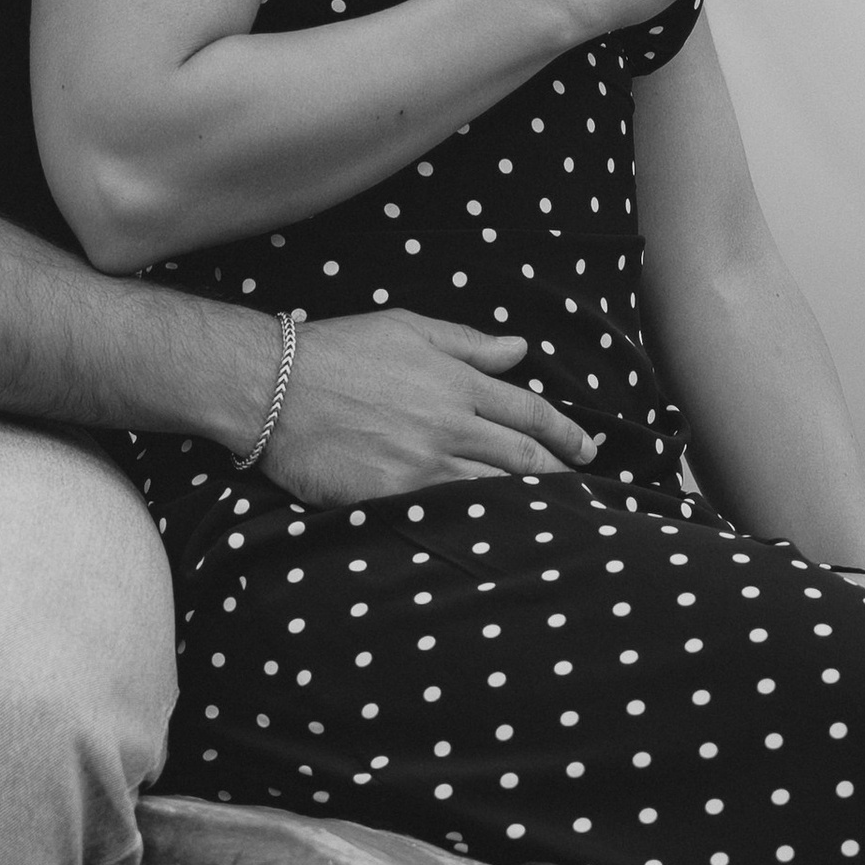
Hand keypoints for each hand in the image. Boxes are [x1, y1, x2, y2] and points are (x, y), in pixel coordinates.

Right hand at [261, 313, 598, 504]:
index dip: (566, 432)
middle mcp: (449, 422)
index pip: (528, 411)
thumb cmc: (339, 350)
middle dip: (562, 474)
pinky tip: (500, 536)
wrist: (276, 386)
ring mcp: (424, 464)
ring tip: (558, 519)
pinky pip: (452, 515)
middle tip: (587, 490)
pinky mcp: (396, 496)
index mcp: (456, 379)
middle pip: (523, 457)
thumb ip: (468, 343)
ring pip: (495, 491)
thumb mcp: (407, 328)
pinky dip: (482, 525)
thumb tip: (519, 348)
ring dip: (530, 505)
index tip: (588, 448)